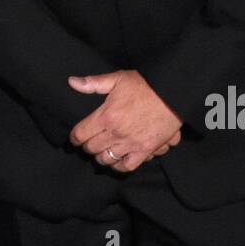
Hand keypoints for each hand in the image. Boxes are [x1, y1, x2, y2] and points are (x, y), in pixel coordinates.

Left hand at [67, 69, 182, 172]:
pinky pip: (126, 166)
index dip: (74, 137)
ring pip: (106, 159)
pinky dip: (118, 166)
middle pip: (92, 148)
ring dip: (100, 156)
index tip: (75, 137)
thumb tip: (72, 82)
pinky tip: (116, 161)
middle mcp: (116, 133)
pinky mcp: (145, 150)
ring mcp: (130, 144)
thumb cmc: (145, 85)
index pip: (81, 133)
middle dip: (87, 146)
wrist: (172, 94)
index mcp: (106, 116)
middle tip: (88, 142)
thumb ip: (93, 83)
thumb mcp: (118, 79)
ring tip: (100, 152)